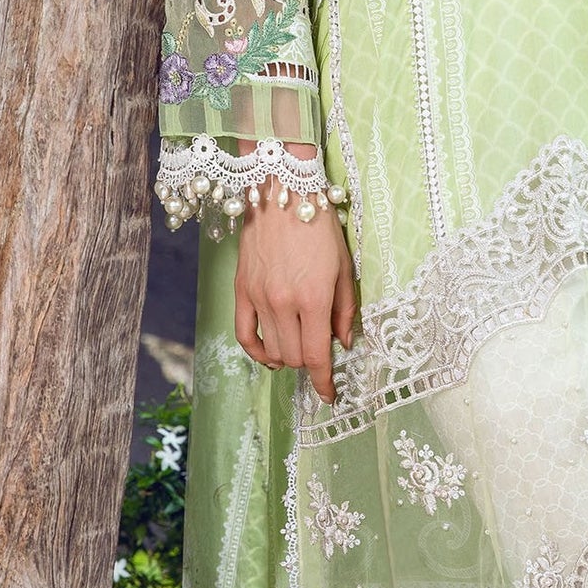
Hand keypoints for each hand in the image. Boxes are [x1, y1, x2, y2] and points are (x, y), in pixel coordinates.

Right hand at [233, 148, 354, 402]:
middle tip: (321, 354)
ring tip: (300, 347)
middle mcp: (284, 302)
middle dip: (310, 365)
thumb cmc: (321, 225)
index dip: (324, 382)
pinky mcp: (241, 290)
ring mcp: (259, 297)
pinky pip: (245, 334)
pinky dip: (258, 351)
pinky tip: (271, 354)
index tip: (330, 395)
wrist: (282, 191)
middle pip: (295, 357)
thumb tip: (342, 344)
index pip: (317, 356)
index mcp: (315, 298)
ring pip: (272, 350)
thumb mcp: (345, 266)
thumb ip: (345, 309)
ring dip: (288, 357)